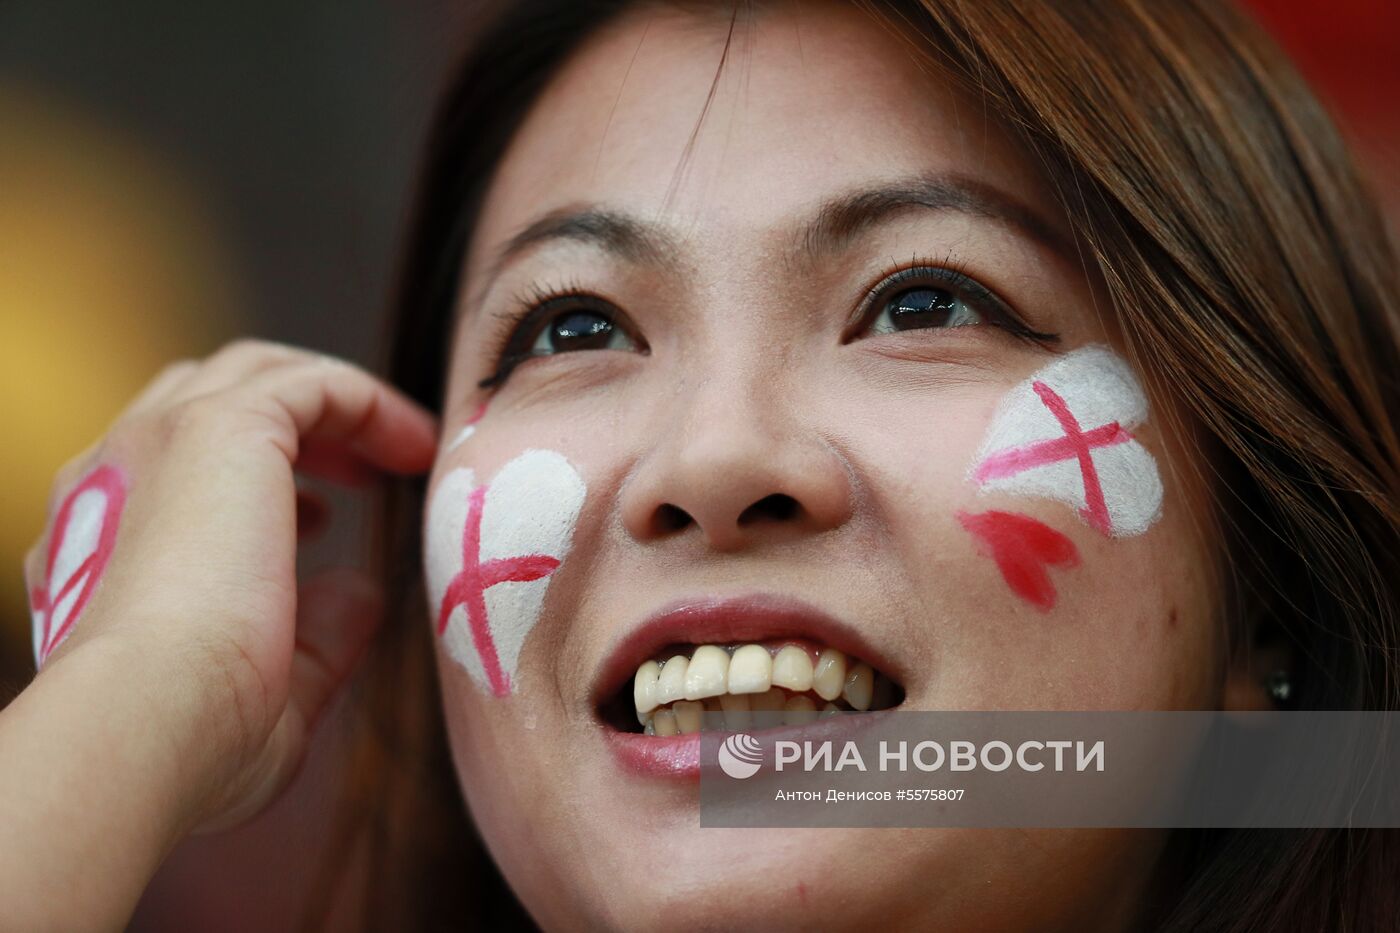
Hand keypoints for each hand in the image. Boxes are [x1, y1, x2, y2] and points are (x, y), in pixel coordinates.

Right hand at [20, 340, 435, 831]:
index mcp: (102, 536)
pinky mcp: (219, 425)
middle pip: (209, 399)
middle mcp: (115, 476)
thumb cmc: (192, 738)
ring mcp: (157, 441)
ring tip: (405, 450)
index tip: (326, 520)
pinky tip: (414, 447)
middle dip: (294, 423)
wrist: (148, 724)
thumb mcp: (269, 685)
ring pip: (256, 375)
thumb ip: (315, 633)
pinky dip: (368, 403)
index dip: (254, 482)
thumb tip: (362, 592)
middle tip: (363, 473)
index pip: (175, 469)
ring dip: (336, 405)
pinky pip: (310, 383)